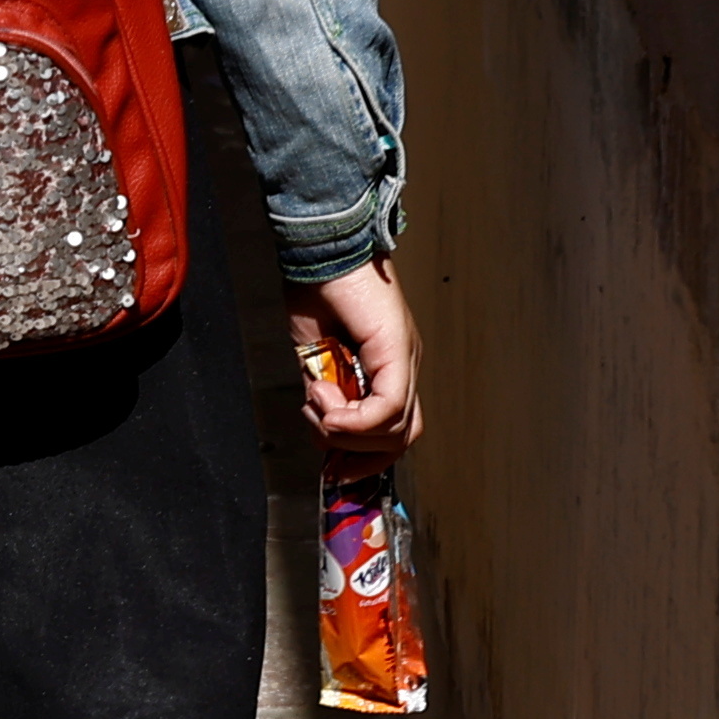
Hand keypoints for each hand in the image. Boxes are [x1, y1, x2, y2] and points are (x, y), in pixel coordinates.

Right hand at [291, 264, 421, 457]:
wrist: (321, 248)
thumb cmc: (317, 289)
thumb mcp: (313, 357)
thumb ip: (324, 393)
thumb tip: (325, 425)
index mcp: (387, 366)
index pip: (395, 430)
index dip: (366, 458)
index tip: (335, 470)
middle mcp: (403, 364)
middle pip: (401, 438)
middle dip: (358, 454)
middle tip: (325, 436)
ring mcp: (405, 357)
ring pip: (393, 429)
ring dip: (345, 429)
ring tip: (319, 402)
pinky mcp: (397, 349)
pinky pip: (387, 407)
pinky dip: (353, 418)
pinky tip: (326, 401)